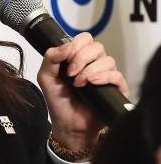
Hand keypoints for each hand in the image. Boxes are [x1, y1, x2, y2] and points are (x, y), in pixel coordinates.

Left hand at [37, 32, 128, 151]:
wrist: (67, 124)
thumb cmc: (58, 101)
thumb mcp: (46, 77)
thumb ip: (51, 58)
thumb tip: (67, 45)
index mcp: (79, 58)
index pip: (85, 39)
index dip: (76, 45)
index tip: (66, 59)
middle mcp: (94, 64)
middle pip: (97, 47)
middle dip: (81, 58)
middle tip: (70, 74)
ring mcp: (106, 76)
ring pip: (108, 60)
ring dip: (90, 70)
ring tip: (79, 84)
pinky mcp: (115, 89)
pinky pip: (117, 76)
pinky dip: (104, 77)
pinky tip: (92, 83)